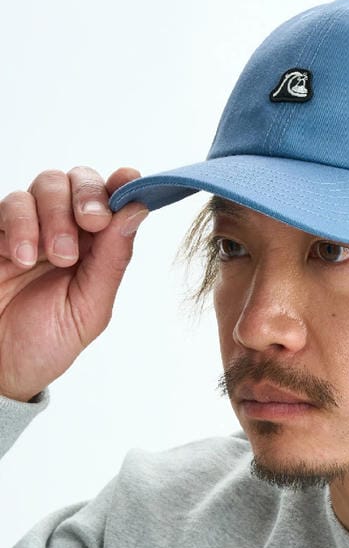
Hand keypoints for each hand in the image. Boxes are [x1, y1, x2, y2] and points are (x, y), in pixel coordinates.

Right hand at [0, 167, 146, 401]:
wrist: (0, 367)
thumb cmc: (47, 342)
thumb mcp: (90, 307)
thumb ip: (112, 260)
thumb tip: (136, 212)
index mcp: (97, 248)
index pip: (113, 202)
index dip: (122, 186)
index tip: (128, 180)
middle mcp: (66, 231)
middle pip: (80, 181)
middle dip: (88, 195)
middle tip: (91, 223)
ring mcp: (30, 229)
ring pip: (46, 185)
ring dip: (56, 215)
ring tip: (58, 257)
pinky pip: (9, 204)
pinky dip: (21, 225)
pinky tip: (23, 258)